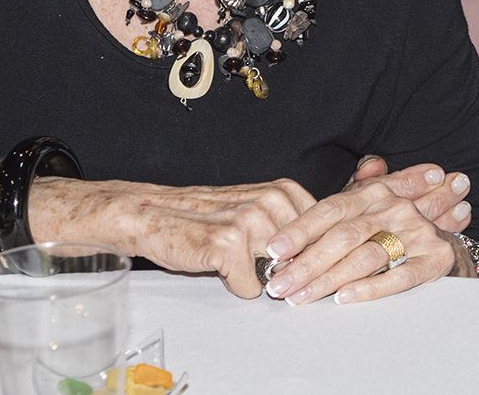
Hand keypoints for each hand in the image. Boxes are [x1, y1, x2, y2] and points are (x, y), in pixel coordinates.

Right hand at [28, 176, 315, 299]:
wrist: (153, 215)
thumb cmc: (205, 217)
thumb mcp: (255, 210)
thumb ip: (289, 224)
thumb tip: (325, 253)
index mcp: (283, 191)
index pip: (324, 232)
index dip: (316, 256)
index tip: (311, 268)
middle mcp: (271, 201)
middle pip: (304, 257)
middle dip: (288, 271)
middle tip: (263, 268)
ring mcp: (250, 221)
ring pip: (278, 272)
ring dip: (259, 277)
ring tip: (235, 261)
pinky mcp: (227, 244)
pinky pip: (251, 286)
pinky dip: (238, 287)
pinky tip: (221, 269)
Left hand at [260, 164, 467, 304]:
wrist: (447, 242)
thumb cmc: (391, 232)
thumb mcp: (364, 214)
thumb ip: (328, 221)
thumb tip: (278, 242)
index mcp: (374, 193)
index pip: (331, 208)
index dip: (300, 229)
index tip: (273, 250)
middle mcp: (395, 208)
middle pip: (344, 236)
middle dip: (306, 263)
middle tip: (279, 285)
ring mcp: (417, 232)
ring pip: (366, 257)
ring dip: (328, 280)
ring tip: (300, 298)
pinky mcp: (435, 258)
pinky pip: (400, 276)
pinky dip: (371, 288)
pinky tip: (345, 298)